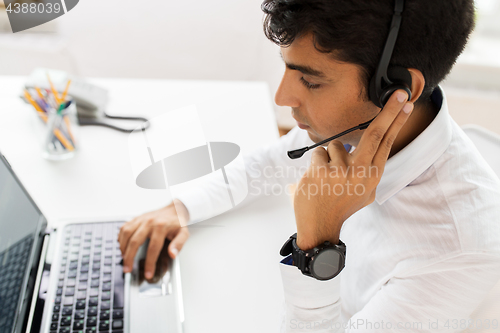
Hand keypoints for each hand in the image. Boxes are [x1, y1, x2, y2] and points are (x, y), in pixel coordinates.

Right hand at [118, 199, 189, 278]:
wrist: (174, 209)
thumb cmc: (177, 223)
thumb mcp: (183, 233)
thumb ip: (179, 244)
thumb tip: (172, 254)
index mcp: (161, 227)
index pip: (153, 248)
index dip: (149, 263)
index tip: (148, 274)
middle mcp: (149, 222)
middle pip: (135, 242)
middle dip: (130, 258)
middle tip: (128, 269)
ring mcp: (141, 219)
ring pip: (126, 234)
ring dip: (123, 248)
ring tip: (124, 259)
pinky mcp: (136, 218)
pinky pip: (124, 228)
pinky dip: (121, 238)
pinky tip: (123, 246)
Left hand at [293, 90, 412, 249]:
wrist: (320, 226)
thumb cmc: (341, 205)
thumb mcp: (364, 190)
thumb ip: (368, 168)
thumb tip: (372, 143)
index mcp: (373, 176)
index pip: (387, 142)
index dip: (396, 121)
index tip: (405, 104)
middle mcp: (361, 173)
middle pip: (376, 133)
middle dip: (389, 111)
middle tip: (398, 93)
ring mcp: (341, 172)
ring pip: (334, 145)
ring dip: (329, 157)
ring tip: (327, 178)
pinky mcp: (321, 171)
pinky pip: (318, 153)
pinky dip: (315, 163)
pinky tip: (316, 180)